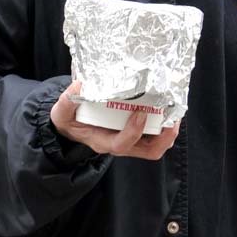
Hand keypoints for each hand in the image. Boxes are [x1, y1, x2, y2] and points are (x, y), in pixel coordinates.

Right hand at [50, 81, 179, 159]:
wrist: (72, 127)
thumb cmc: (70, 121)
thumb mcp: (61, 113)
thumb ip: (67, 101)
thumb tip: (80, 85)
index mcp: (103, 141)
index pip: (122, 144)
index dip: (133, 130)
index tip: (140, 112)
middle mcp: (120, 144)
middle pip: (149, 151)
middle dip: (164, 138)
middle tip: (173, 119)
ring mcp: (131, 140)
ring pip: (156, 145)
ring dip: (169, 133)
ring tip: (175, 113)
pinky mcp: (136, 133)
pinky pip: (155, 135)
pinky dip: (164, 125)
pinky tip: (168, 108)